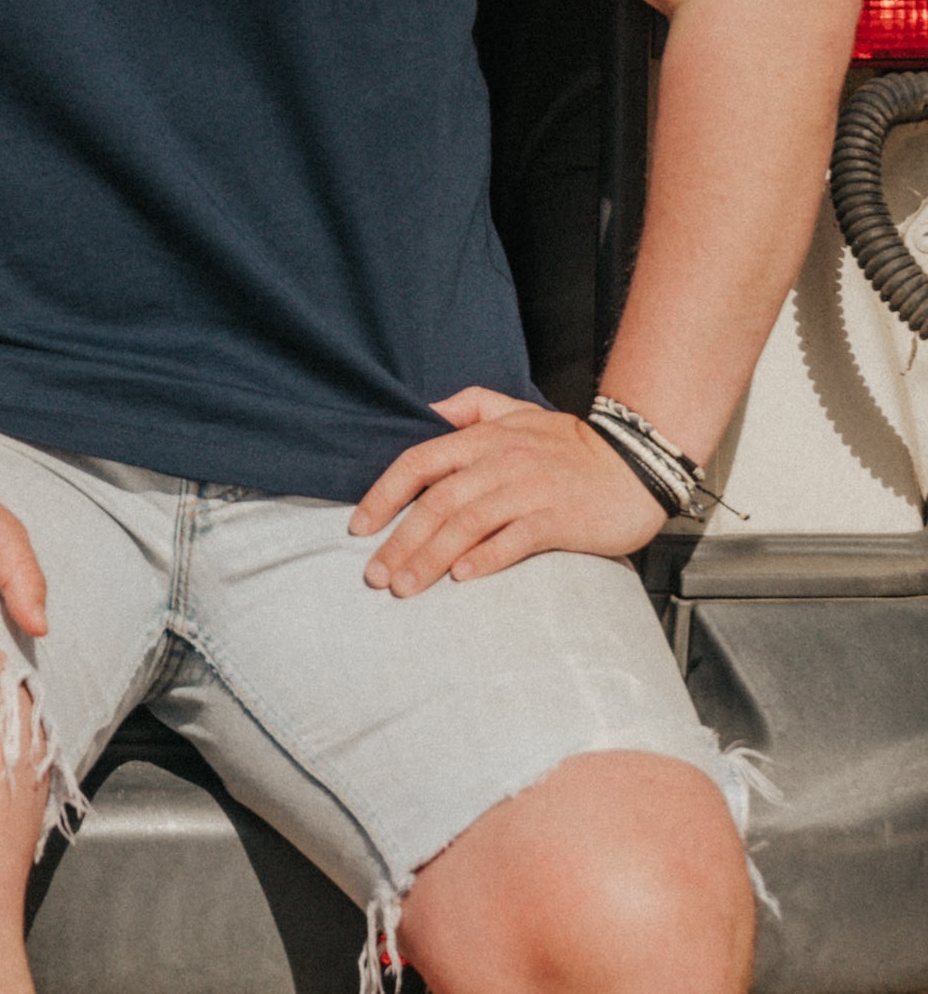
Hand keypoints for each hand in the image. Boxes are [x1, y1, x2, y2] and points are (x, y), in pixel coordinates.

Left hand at [350, 387, 668, 596]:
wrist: (636, 462)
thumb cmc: (569, 443)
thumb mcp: (515, 410)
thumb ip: (469, 406)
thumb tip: (425, 411)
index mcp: (481, 439)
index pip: (418, 463)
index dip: (384, 495)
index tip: (358, 526)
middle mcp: (498, 463)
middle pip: (436, 503)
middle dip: (399, 542)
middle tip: (374, 576)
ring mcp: (528, 491)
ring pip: (466, 525)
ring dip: (430, 558)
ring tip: (404, 587)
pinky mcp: (558, 519)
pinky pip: (514, 540)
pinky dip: (485, 558)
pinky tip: (461, 577)